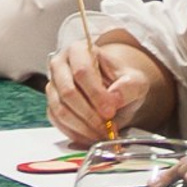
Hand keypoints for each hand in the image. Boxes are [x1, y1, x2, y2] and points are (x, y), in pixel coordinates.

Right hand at [45, 33, 170, 141]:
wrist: (115, 92)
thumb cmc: (122, 82)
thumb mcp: (135, 81)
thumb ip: (128, 87)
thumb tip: (113, 98)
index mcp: (79, 51)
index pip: (82, 72)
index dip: (96, 94)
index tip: (110, 111)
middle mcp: (60, 65)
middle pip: (68, 92)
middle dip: (89, 114)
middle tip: (106, 127)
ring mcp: (53, 86)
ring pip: (60, 109)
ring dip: (82, 126)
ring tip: (101, 133)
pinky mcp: (51, 105)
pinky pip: (57, 122)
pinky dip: (74, 133)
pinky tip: (91, 136)